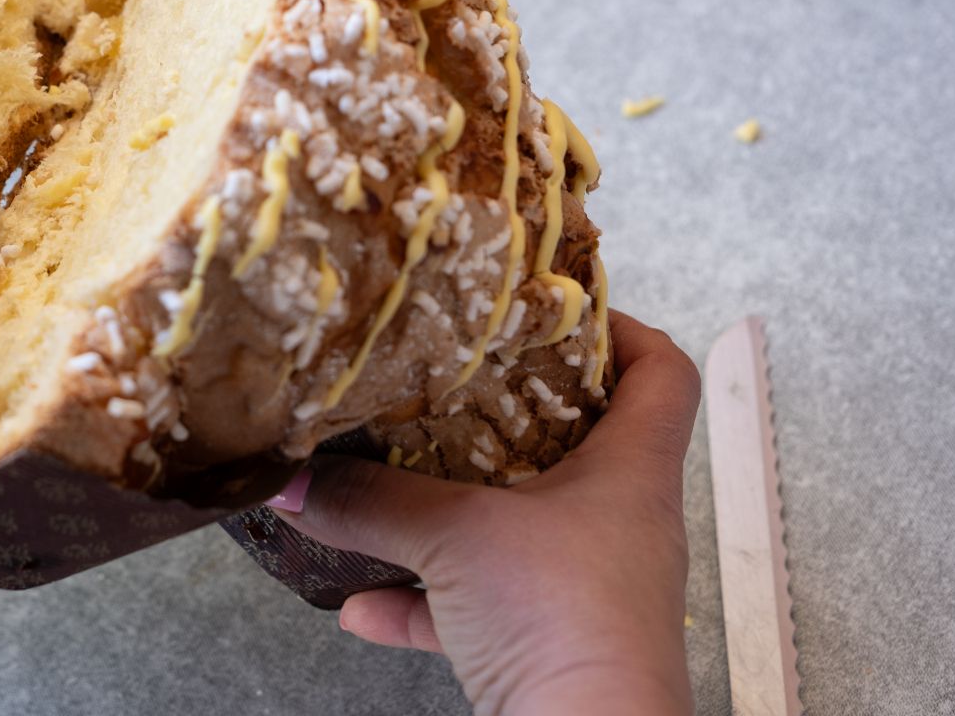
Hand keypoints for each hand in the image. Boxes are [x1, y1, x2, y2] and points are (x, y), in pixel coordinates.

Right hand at [274, 311, 699, 715]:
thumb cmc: (564, 623)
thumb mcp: (456, 536)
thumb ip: (371, 501)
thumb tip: (294, 477)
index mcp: (629, 473)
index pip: (659, 373)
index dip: (617, 328)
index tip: (552, 307)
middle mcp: (618, 524)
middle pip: (579, 442)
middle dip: (505, 413)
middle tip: (445, 381)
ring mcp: (585, 588)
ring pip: (523, 526)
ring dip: (454, 512)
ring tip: (388, 488)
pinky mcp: (547, 646)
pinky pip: (479, 607)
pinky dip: (422, 601)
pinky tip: (360, 604)